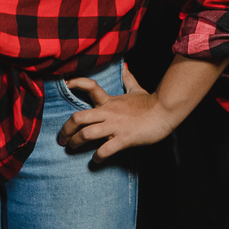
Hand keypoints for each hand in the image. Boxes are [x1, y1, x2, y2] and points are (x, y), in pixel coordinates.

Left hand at [57, 64, 174, 159]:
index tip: (66, 85)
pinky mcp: (124, 138)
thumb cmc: (151, 102)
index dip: (76, 83)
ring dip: (76, 143)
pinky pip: (105, 149)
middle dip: (66, 130)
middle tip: (62, 139)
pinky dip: (97, 157)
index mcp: (110, 101)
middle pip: (78, 117)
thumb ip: (128, 79)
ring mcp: (115, 126)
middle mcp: (109, 113)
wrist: (166, 111)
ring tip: (72, 149)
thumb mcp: (137, 89)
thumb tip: (124, 67)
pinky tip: (96, 160)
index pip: (90, 87)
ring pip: (87, 134)